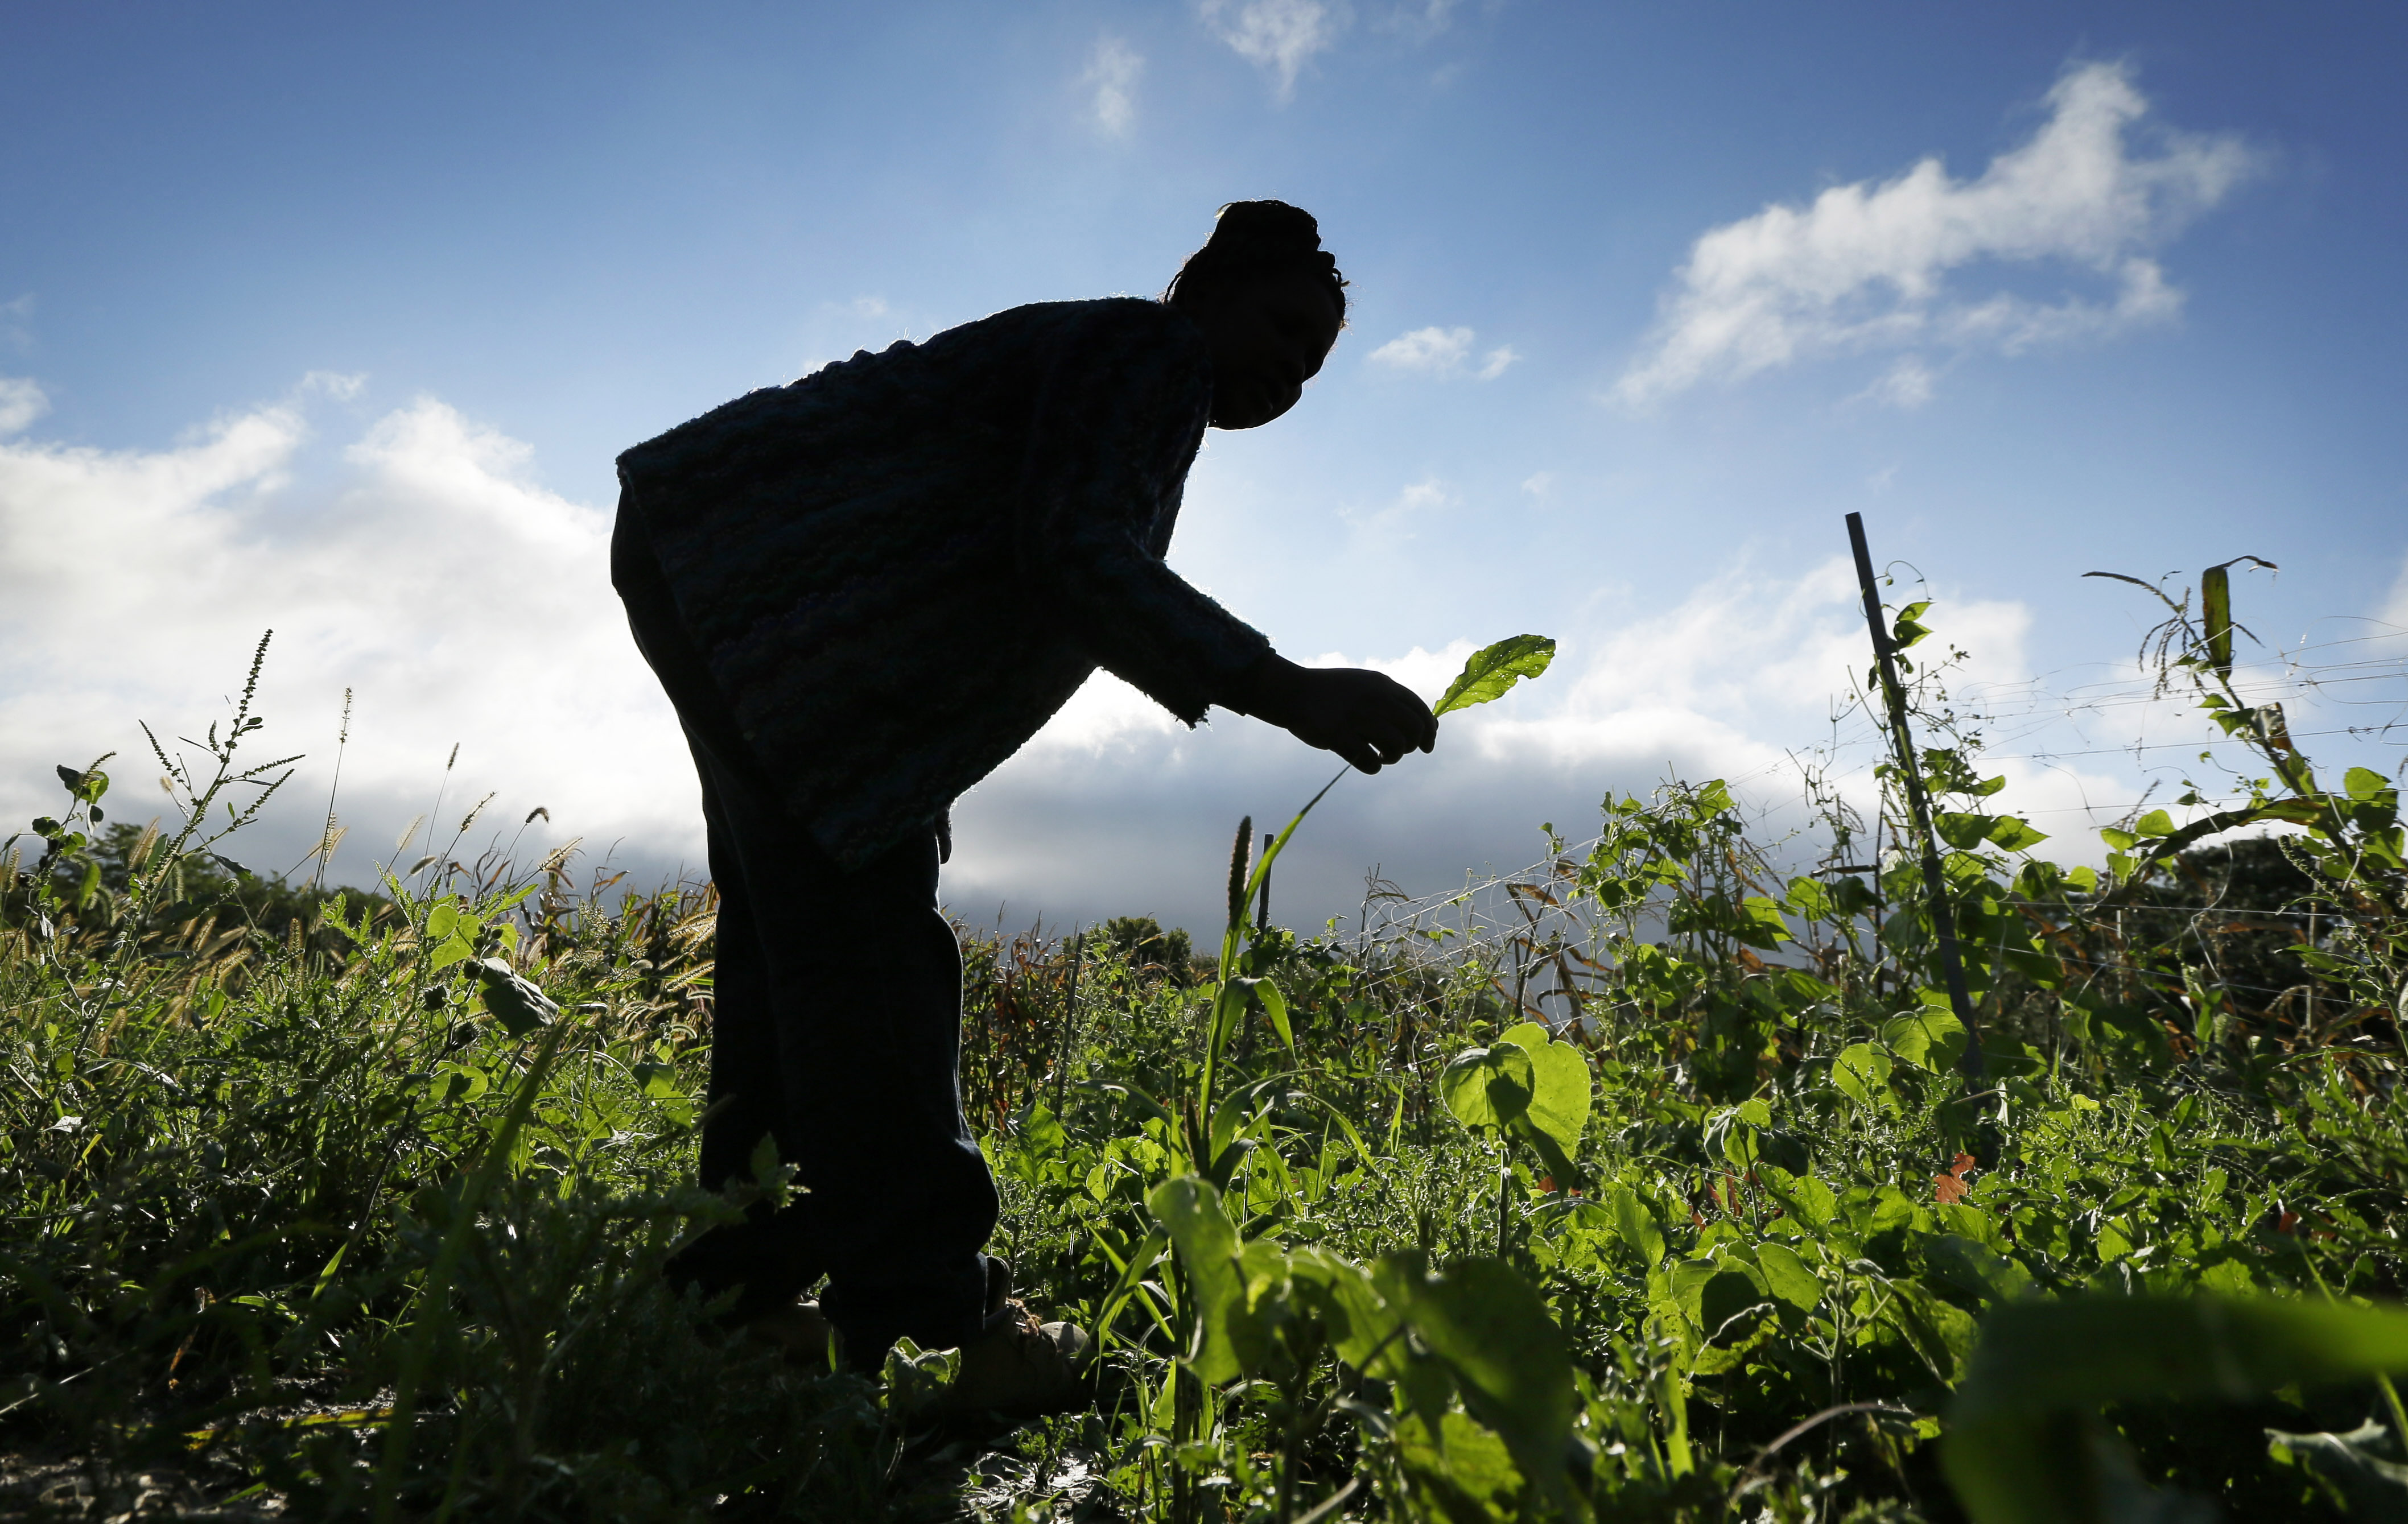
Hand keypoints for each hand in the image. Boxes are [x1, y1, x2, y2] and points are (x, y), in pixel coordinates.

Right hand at [1228, 655, 1438, 772]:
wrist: (1294, 692)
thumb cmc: (1333, 693)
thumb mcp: (1366, 685)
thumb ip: (1393, 699)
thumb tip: (1428, 724)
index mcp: (1382, 685)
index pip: (1420, 709)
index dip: (1430, 730)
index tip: (1428, 744)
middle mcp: (1374, 699)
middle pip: (1414, 729)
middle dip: (1412, 745)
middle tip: (1397, 751)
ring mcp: (1356, 717)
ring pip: (1396, 747)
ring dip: (1392, 757)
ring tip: (1381, 757)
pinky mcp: (1338, 736)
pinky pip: (1370, 762)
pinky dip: (1373, 767)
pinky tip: (1366, 761)